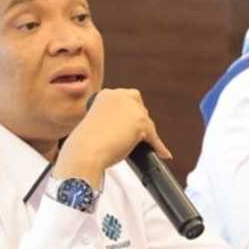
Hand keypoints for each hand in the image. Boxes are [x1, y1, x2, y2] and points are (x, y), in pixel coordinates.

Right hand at [54, 88, 171, 188]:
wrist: (86, 152)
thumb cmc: (85, 144)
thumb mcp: (96, 123)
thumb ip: (110, 120)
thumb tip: (126, 129)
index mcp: (105, 94)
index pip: (126, 99)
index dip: (129, 111)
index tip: (129, 121)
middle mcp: (120, 96)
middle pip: (139, 107)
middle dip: (140, 120)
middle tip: (137, 134)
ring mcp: (132, 109)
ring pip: (147, 123)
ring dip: (148, 134)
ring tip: (146, 146)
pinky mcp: (141, 123)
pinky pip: (154, 137)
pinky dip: (158, 147)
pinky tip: (163, 154)